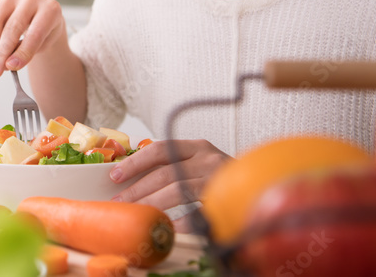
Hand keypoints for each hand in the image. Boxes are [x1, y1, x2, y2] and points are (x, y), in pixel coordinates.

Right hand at [0, 0, 66, 76]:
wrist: (41, 14)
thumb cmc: (44, 31)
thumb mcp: (43, 44)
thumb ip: (27, 53)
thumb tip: (7, 63)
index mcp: (51, 10)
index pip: (34, 34)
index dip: (22, 53)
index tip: (11, 67)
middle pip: (12, 27)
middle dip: (2, 52)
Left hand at [110, 139, 230, 231]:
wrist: (260, 187)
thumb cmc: (220, 177)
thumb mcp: (199, 163)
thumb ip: (174, 166)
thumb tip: (132, 179)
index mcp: (197, 147)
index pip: (161, 149)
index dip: (135, 162)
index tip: (115, 175)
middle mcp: (207, 159)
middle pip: (165, 173)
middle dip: (138, 189)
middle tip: (119, 202)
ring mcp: (217, 180)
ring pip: (177, 191)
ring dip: (152, 204)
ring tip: (136, 213)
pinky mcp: (225, 201)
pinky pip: (197, 213)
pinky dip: (180, 222)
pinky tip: (166, 228)